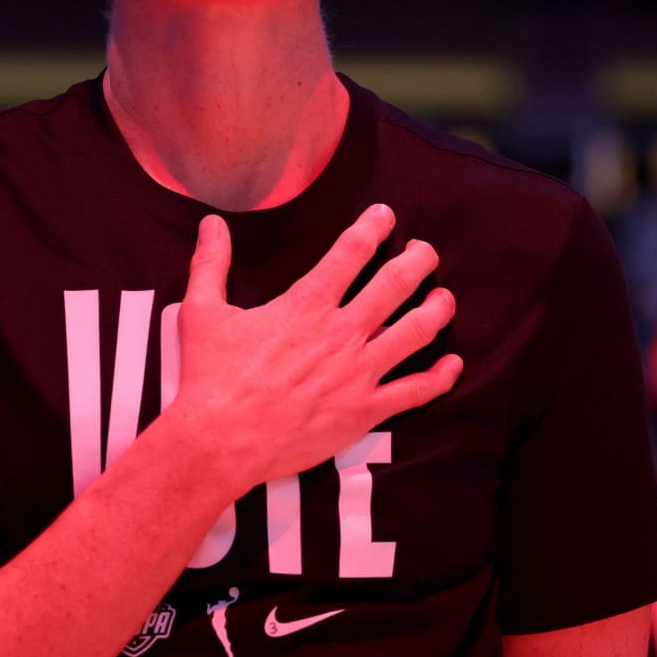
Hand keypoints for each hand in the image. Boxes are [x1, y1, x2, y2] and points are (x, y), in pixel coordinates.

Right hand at [169, 203, 459, 498]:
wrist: (220, 440)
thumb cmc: (211, 377)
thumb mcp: (202, 312)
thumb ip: (211, 263)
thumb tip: (211, 223)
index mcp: (307, 304)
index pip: (352, 251)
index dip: (373, 227)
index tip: (385, 215)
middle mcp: (342, 332)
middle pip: (396, 283)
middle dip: (418, 261)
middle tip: (425, 252)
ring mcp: (359, 372)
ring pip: (416, 331)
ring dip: (437, 309)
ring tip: (444, 297)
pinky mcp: (365, 411)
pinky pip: (416, 391)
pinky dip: (441, 377)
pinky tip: (453, 364)